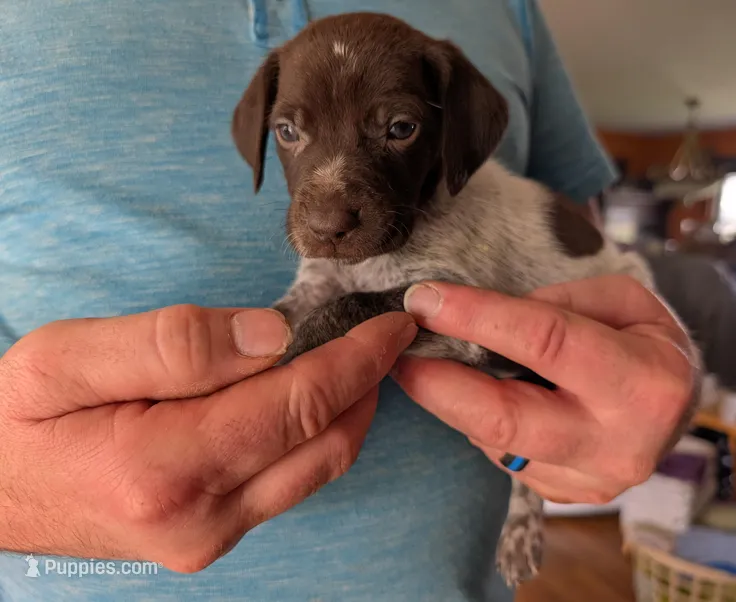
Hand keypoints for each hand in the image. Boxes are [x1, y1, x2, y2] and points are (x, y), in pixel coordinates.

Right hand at [0, 305, 415, 570]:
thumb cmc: (19, 421)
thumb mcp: (66, 358)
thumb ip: (171, 343)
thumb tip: (273, 333)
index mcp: (164, 468)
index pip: (298, 404)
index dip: (355, 359)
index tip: (389, 324)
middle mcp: (202, 518)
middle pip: (324, 440)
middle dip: (366, 382)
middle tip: (382, 333)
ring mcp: (212, 537)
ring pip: (318, 467)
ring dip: (351, 409)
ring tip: (358, 358)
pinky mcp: (214, 538)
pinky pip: (292, 482)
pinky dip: (320, 435)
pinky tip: (316, 397)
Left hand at [391, 275, 697, 504]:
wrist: (676, 405)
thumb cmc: (645, 340)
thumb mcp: (621, 299)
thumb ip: (557, 303)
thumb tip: (482, 323)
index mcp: (642, 382)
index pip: (544, 342)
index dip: (476, 318)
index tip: (424, 300)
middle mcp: (618, 443)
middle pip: (505, 418)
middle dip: (438, 384)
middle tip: (397, 355)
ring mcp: (593, 480)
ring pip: (495, 442)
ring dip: (452, 401)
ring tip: (428, 365)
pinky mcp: (569, 495)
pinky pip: (504, 457)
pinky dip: (480, 424)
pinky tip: (477, 397)